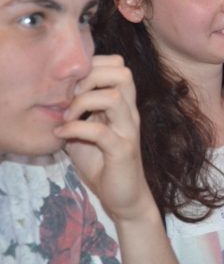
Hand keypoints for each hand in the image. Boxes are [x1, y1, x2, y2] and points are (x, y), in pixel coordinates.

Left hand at [54, 54, 152, 222]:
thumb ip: (79, 112)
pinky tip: (62, 135)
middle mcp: (130, 113)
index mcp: (124, 105)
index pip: (119, 67)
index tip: (72, 84)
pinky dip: (75, 128)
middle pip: (122, 73)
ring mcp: (128, 130)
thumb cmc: (104, 164)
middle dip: (90, 77)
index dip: (94, 66)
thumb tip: (54, 95)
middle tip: (70, 95)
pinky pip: (99, 131)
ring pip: (114, 97)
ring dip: (83, 102)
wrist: (124, 197)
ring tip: (67, 115)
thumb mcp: (87, 132)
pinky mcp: (122, 150)